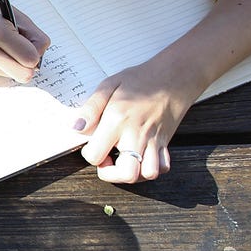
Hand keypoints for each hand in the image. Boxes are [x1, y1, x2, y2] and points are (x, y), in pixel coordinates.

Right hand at [0, 0, 51, 83]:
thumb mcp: (14, 13)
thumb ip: (33, 36)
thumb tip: (39, 59)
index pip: (31, 59)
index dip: (36, 52)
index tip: (32, 44)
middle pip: (23, 75)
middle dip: (27, 64)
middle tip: (22, 50)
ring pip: (9, 75)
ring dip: (10, 63)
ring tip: (0, 43)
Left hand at [74, 58, 202, 183]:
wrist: (174, 76)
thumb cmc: (140, 80)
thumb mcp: (108, 85)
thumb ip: (91, 108)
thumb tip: (76, 127)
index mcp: (118, 120)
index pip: (96, 155)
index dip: (89, 155)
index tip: (92, 145)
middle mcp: (137, 134)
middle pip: (127, 173)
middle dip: (111, 174)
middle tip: (107, 160)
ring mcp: (154, 141)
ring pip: (148, 174)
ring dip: (133, 174)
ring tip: (123, 160)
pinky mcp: (165, 142)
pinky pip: (163, 167)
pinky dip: (152, 168)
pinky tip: (141, 158)